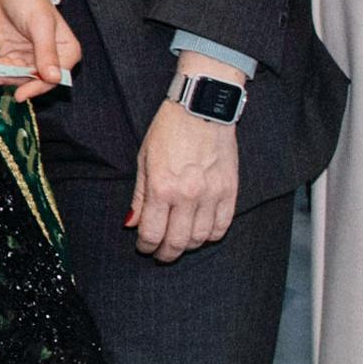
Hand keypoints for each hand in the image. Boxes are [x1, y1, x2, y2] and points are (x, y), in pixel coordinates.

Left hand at [0, 0, 80, 103]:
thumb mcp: (39, 24)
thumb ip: (46, 52)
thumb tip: (54, 78)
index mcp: (66, 49)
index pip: (57, 76)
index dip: (40, 86)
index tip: (22, 94)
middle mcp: (49, 57)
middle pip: (35, 80)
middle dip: (14, 81)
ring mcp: (28, 58)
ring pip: (16, 76)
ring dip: (0, 74)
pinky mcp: (9, 56)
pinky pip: (1, 67)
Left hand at [129, 87, 241, 261]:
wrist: (202, 109)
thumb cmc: (168, 131)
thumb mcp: (144, 160)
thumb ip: (140, 196)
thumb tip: (132, 223)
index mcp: (162, 188)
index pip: (152, 233)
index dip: (146, 246)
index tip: (143, 247)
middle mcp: (188, 196)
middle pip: (178, 241)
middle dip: (166, 253)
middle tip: (160, 254)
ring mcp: (212, 194)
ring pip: (202, 237)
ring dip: (188, 246)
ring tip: (180, 243)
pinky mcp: (230, 190)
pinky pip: (223, 225)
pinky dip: (213, 235)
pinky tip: (203, 233)